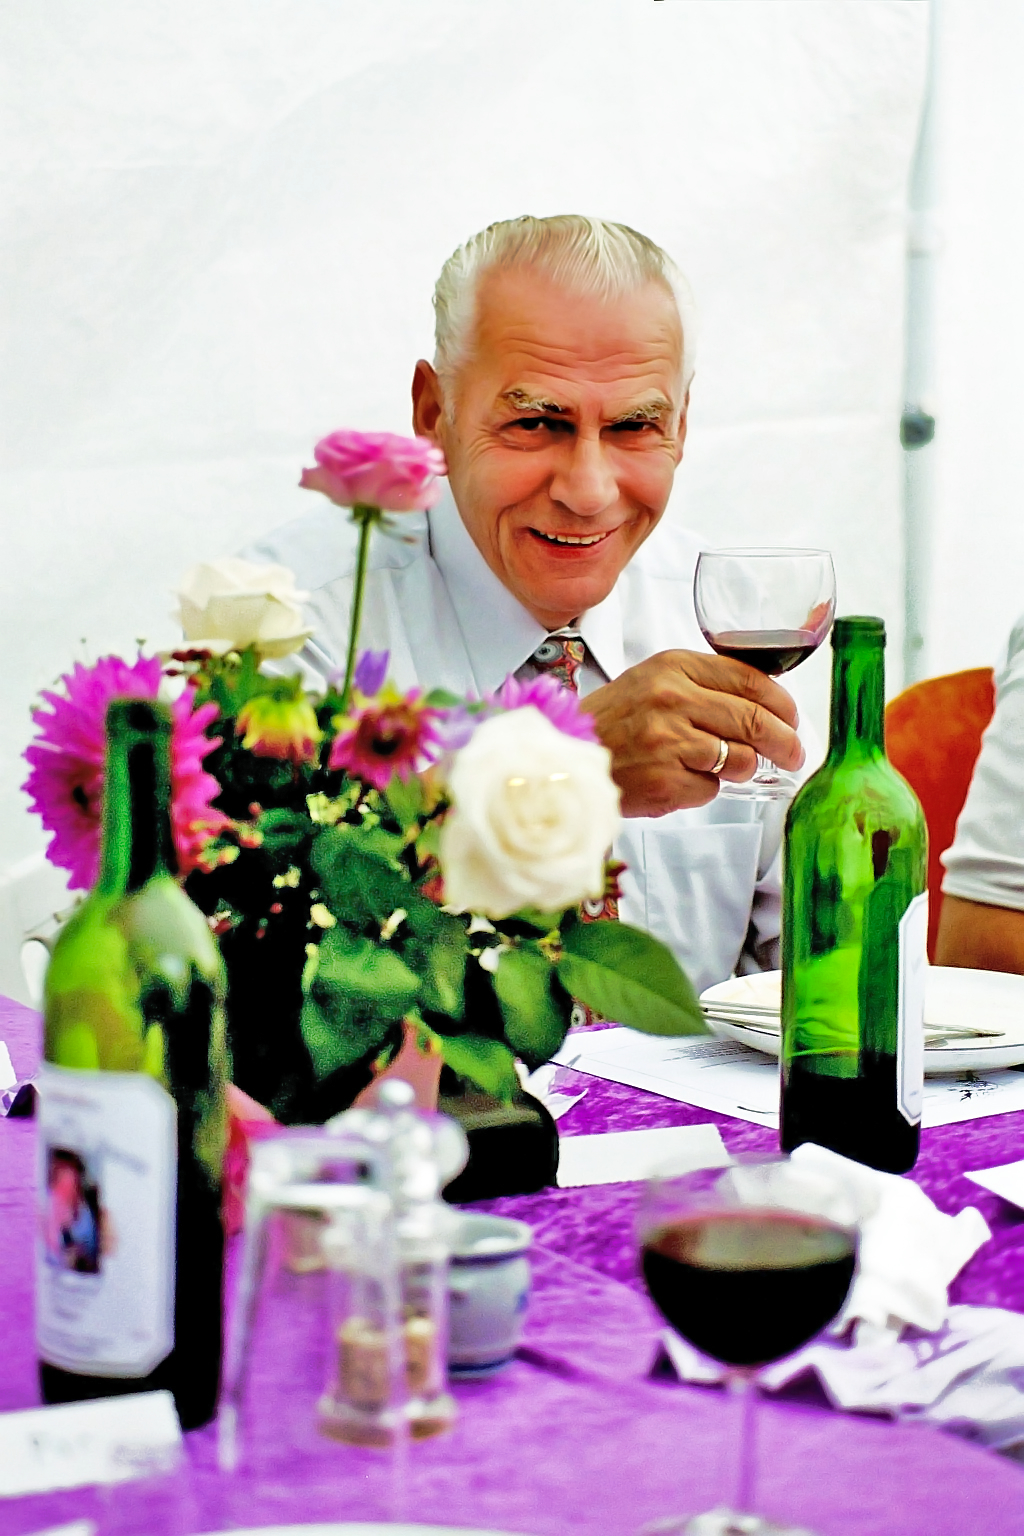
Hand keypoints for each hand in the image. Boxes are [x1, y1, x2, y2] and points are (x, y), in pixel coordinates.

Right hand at [581, 650, 804, 816]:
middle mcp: (673, 699)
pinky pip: (712, 788)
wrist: (567, 756)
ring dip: (741, 769)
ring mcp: (670, 741)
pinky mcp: (667, 779)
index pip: (750, 680)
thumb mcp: (653, 683)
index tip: (792, 719)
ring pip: (741, 759)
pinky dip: (704, 789)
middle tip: (793, 754)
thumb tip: (765, 705)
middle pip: (755, 720)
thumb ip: (703, 685)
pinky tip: (681, 779)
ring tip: (721, 768)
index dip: (782, 704)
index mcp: (673, 667)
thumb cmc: (612, 723)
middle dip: (785, 742)